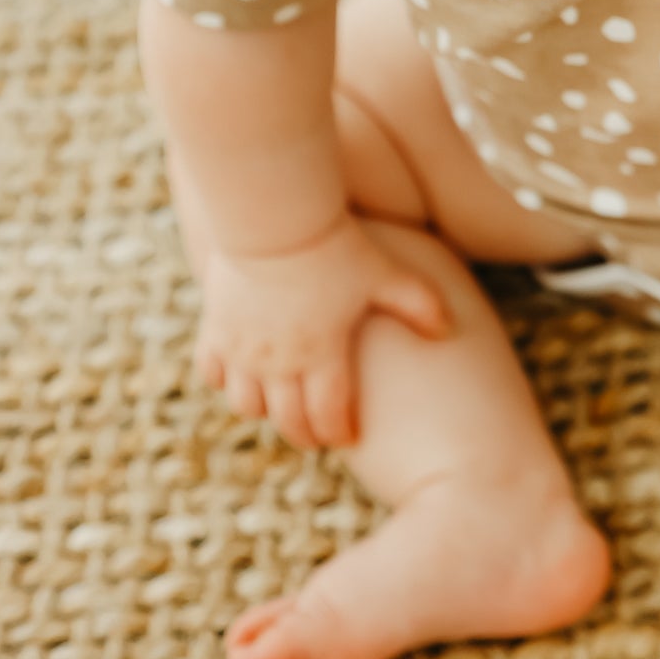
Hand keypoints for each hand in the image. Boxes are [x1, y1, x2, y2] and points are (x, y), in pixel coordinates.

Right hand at [195, 211, 452, 450]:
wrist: (275, 222)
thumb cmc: (335, 248)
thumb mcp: (386, 275)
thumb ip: (420, 304)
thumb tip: (448, 331)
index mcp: (322, 354)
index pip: (329, 415)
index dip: (340, 432)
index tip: (349, 436)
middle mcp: (278, 362)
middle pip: (288, 420)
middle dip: (306, 434)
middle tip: (318, 436)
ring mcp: (242, 350)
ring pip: (247, 405)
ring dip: (266, 411)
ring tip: (283, 407)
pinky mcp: (215, 331)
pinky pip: (212, 374)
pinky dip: (226, 383)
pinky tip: (244, 377)